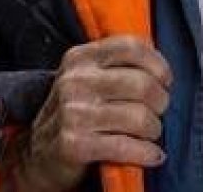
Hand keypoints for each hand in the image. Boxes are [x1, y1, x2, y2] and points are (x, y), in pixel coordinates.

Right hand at [8, 35, 171, 191]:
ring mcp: (72, 113)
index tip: (165, 80)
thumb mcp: (87, 78)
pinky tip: (152, 155)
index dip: (158, 64)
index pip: (131, 47)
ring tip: (150, 134)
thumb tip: (163, 70)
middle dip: (161, 102)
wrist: (37, 155)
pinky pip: (127, 146)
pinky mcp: (74, 145)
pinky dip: (147, 153)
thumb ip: (118, 66)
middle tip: (158, 111)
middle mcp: (74, 81)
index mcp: (80, 58)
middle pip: (143, 84)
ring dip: (154, 130)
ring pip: (140, 117)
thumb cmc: (75, 112)